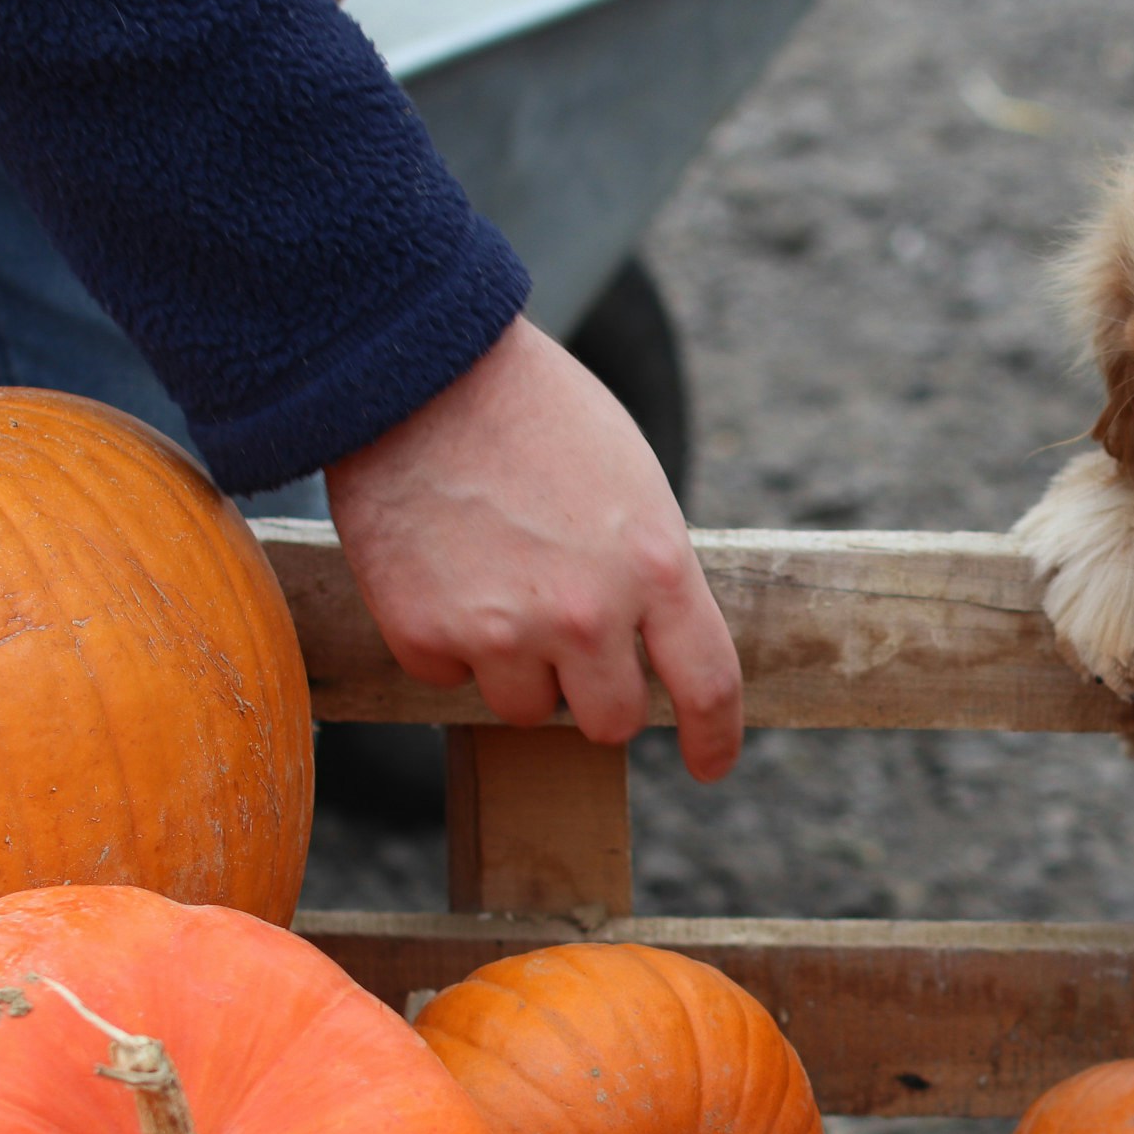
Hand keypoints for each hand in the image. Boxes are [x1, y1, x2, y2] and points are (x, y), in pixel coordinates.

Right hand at [327, 317, 744, 779]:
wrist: (418, 369)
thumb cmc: (536, 412)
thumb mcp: (633, 484)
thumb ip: (650, 572)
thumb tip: (652, 646)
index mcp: (657, 567)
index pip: (708, 686)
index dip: (715, 737)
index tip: (709, 763)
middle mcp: (587, 615)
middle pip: (611, 720)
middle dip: (596, 692)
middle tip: (570, 639)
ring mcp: (503, 632)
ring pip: (524, 708)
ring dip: (518, 666)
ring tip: (496, 580)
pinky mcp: (424, 634)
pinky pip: (448, 676)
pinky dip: (446, 640)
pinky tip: (442, 569)